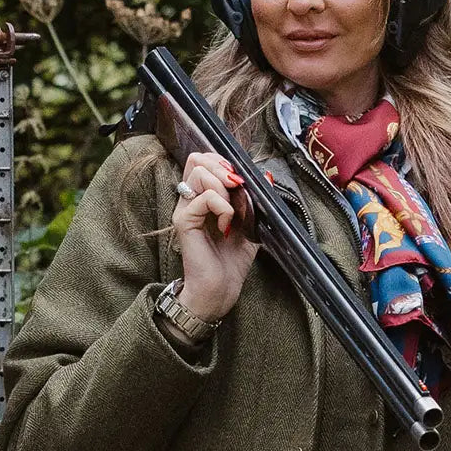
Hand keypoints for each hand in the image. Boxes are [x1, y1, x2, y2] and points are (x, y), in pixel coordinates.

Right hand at [171, 151, 258, 322]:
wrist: (220, 290)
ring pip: (199, 173)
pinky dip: (223, 206)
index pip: (204, 161)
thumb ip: (255, 202)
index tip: (241, 179)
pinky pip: (204, 197)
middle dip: (223, 167)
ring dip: (223, 187)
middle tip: (238, 187)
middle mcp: (191, 200)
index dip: (223, 161)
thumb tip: (265, 176)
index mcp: (203, 198)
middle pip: (198, 160)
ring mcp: (185, 209)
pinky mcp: (184, 222)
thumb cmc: (232, 262)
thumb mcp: (251, 226)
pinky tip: (228, 224)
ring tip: (233, 211)